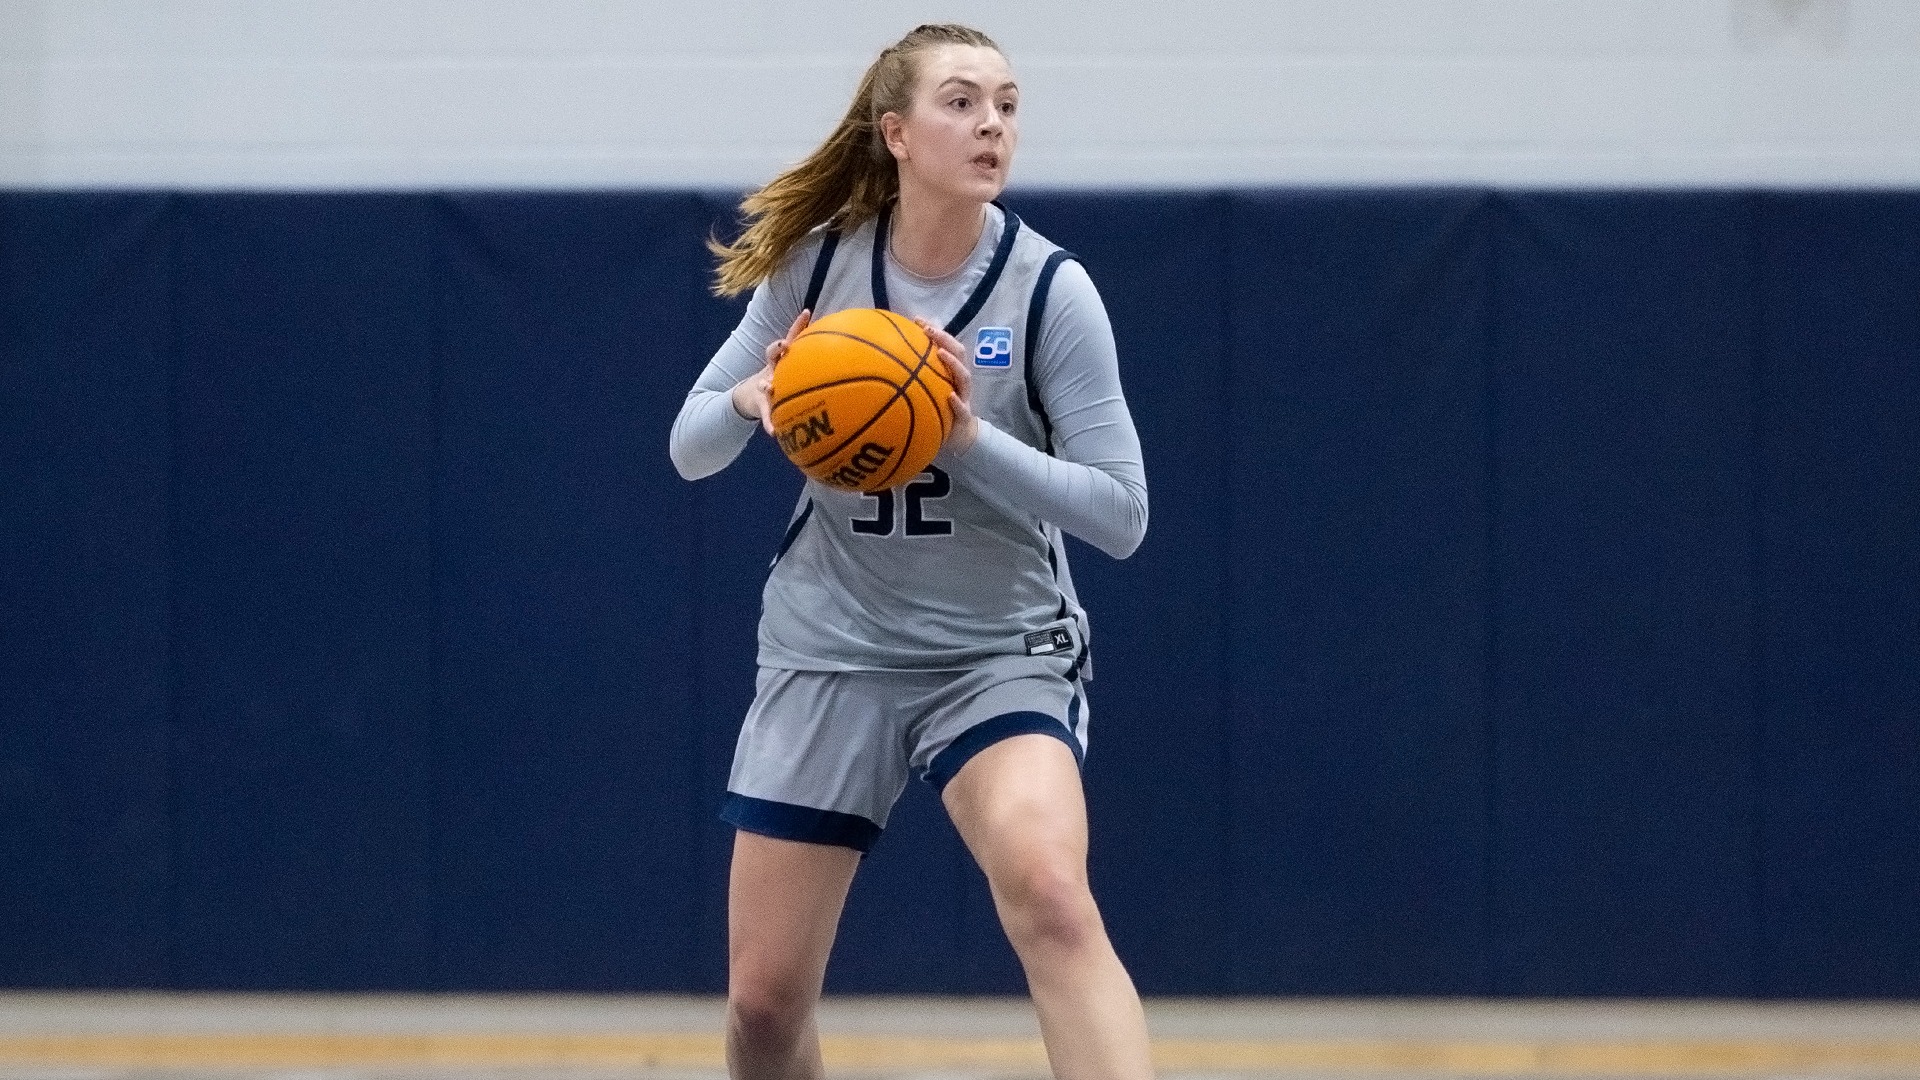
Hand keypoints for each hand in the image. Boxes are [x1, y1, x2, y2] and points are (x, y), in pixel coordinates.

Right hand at [733, 308, 810, 433]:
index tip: (807, 313)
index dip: (798, 324)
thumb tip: (854, 352)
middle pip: (771, 353)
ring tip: (768, 388)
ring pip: (762, 383)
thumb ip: (819, 364)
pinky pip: (766, 416)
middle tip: (784, 345)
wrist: (752, 397)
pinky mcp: (762, 405)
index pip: (790, 337)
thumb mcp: (797, 373)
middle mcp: (772, 369)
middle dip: (777, 348)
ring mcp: (764, 386)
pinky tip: (773, 433)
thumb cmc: (784, 382)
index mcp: (784, 359)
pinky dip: (769, 424)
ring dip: (765, 385)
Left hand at [915, 319, 978, 454]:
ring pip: (964, 377)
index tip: (917, 320)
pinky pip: (963, 409)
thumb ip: (914, 375)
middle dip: (945, 340)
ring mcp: (964, 397)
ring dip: (953, 363)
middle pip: (959, 354)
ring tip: (940, 353)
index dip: (935, 331)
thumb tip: (887, 359)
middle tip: (929, 331)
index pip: (947, 345)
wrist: (956, 437)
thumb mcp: (926, 390)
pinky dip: (957, 402)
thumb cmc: (938, 409)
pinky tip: (949, 396)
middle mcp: (959, 380)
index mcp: (951, 371)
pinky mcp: (964, 416)